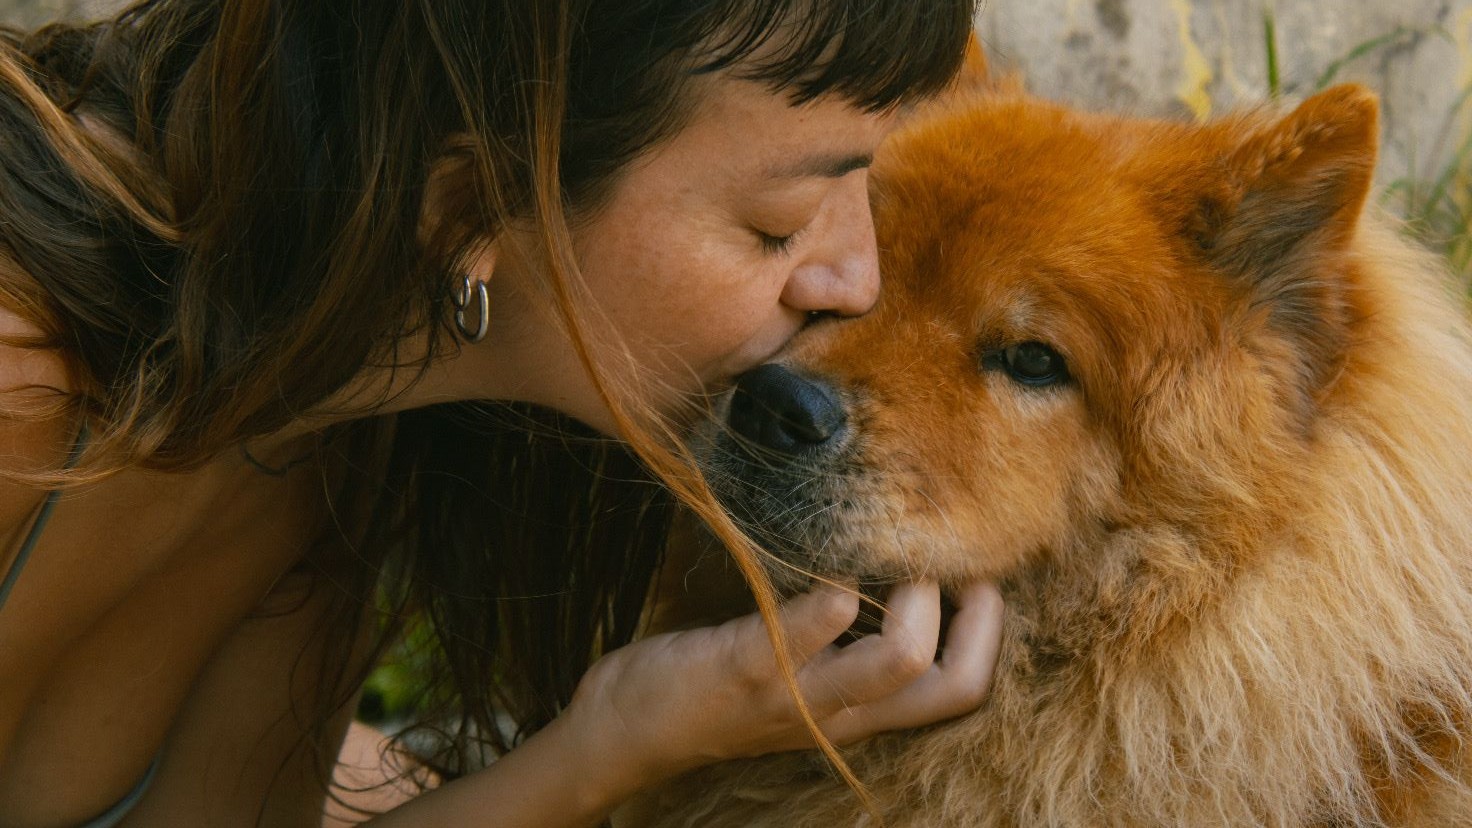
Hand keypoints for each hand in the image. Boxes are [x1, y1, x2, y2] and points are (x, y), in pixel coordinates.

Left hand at [563, 579, 1003, 794]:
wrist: (626, 733)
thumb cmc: (714, 694)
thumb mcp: (796, 682)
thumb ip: (841, 646)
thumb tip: (880, 573)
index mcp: (858, 711)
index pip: (959, 691)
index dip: (988, 633)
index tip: (974, 574)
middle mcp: (840, 712)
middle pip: (952, 685)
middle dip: (974, 614)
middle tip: (947, 557)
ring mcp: (796, 691)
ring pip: (896, 659)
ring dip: (912, 593)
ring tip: (889, 550)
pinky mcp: (745, 663)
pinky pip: (806, 627)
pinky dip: (831, 587)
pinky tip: (827, 556)